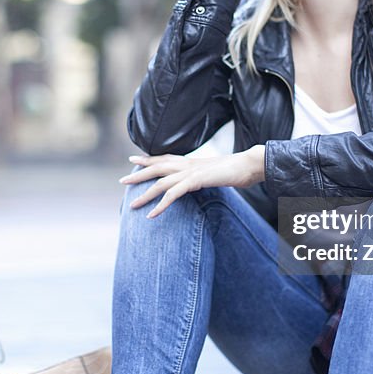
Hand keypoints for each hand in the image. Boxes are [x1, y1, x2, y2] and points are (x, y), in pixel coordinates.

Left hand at [120, 146, 265, 217]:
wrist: (250, 164)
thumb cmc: (236, 170)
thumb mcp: (215, 173)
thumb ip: (203, 176)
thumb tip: (197, 181)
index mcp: (191, 161)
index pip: (165, 158)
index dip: (149, 159)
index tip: (134, 159)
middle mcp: (188, 164)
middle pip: (157, 167)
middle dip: (138, 174)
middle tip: (122, 180)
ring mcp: (191, 172)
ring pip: (161, 183)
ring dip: (145, 195)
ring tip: (132, 205)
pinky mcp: (196, 181)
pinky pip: (173, 194)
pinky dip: (161, 205)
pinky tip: (152, 215)